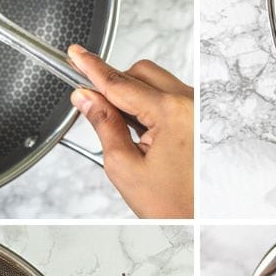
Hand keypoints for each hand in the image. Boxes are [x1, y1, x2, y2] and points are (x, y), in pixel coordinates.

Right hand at [66, 46, 192, 218]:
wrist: (198, 221)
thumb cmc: (170, 204)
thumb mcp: (124, 165)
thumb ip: (103, 124)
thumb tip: (86, 97)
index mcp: (172, 113)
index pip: (120, 83)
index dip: (92, 67)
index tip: (76, 54)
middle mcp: (191, 104)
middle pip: (140, 74)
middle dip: (114, 85)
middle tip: (93, 105)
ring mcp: (198, 109)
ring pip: (155, 82)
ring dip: (133, 98)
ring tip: (128, 136)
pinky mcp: (200, 116)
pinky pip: (168, 96)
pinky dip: (149, 107)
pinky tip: (142, 133)